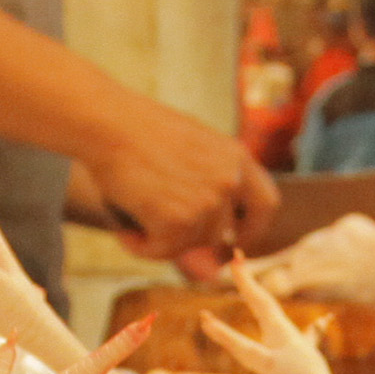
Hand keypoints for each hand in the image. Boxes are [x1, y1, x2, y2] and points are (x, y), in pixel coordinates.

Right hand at [83, 115, 279, 278]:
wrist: (107, 122)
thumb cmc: (137, 130)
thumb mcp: (189, 148)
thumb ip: (206, 184)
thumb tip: (212, 247)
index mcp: (236, 156)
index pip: (266, 204)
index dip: (253, 229)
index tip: (235, 240)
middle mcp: (229, 180)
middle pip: (222, 232)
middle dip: (195, 242)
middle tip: (167, 239)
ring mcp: (207, 202)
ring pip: (190, 244)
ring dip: (161, 241)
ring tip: (134, 220)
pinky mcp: (179, 221)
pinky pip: (162, 251)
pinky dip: (141, 247)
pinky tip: (125, 230)